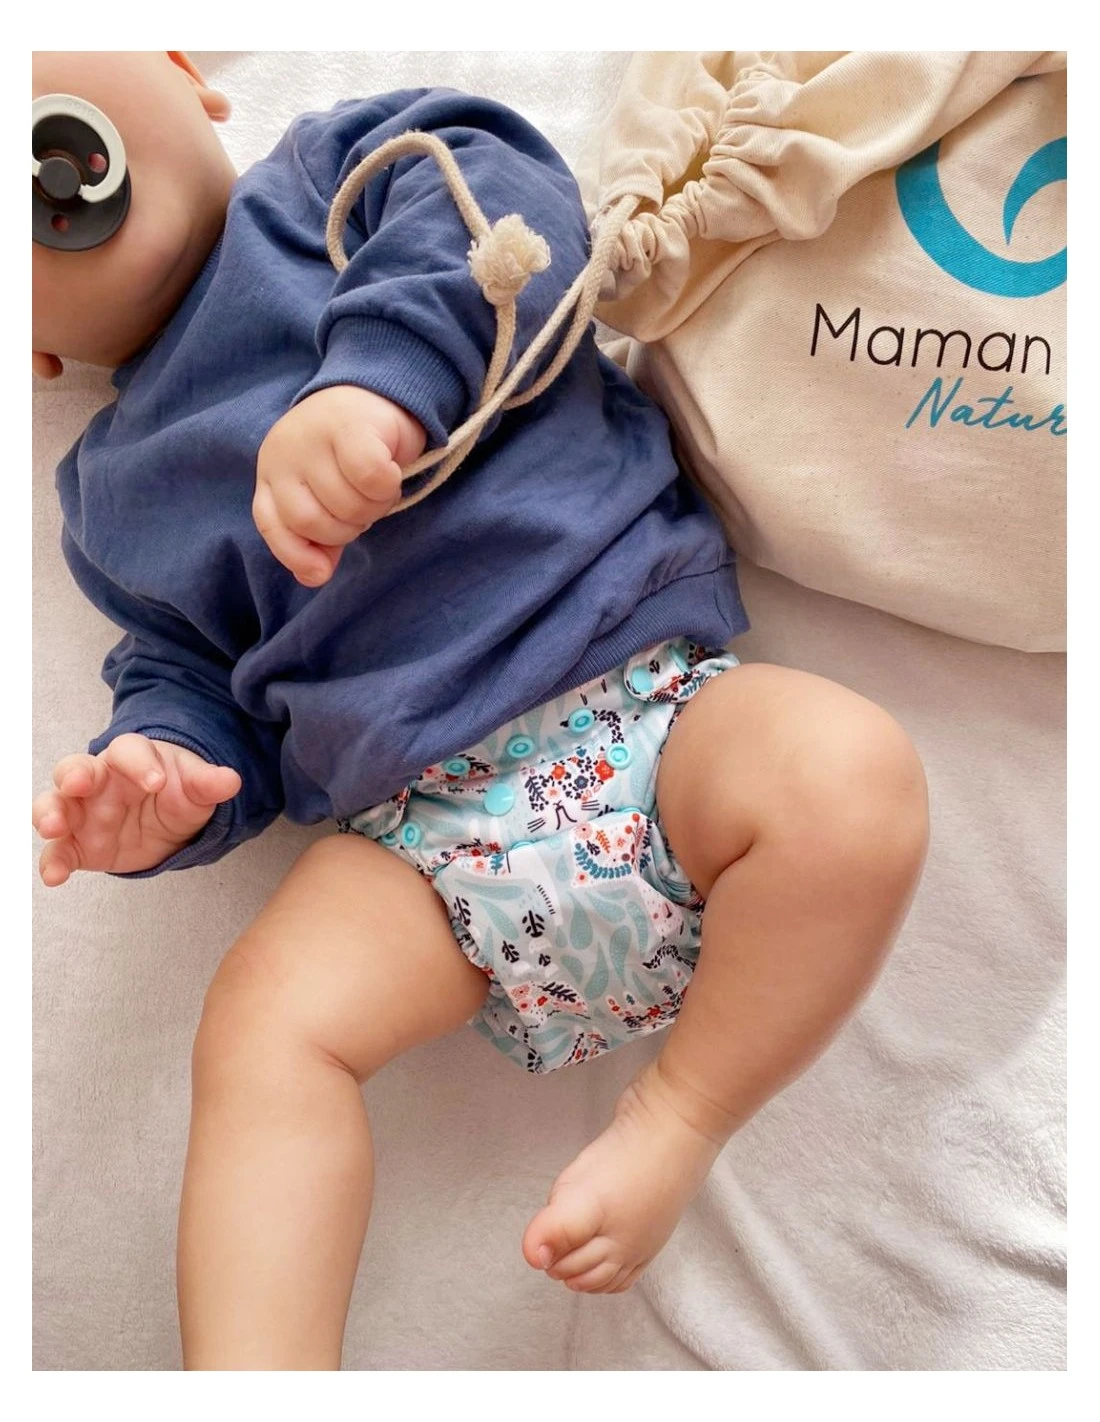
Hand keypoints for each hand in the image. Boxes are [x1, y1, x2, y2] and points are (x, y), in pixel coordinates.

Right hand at [32, 734, 241, 884]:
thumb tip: (231, 780)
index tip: (157, 782)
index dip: (139, 762)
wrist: (168, 820)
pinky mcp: (79, 845)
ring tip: (53, 826)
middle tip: (77, 784)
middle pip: (76, 769)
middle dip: (74, 774)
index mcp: (131, 759)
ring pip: (56, 805)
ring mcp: (84, 813)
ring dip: (50, 813)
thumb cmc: (176, 791)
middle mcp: (99, 781)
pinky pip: (61, 851)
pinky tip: (54, 876)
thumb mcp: (196, 787)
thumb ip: (208, 783)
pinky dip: (53, 861)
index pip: (128, 751)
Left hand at [254, 385, 426, 585]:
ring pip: (346, 504)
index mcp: (273, 472)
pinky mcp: (349, 424)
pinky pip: (370, 479)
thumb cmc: (350, 455)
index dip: (296, 554)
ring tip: (379, 489)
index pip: (271, 524)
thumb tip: (316, 576)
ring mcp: (313, 435)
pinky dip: (387, 486)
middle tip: (365, 508)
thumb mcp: (327, 497)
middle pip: (312, 522)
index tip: (324, 569)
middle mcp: (284, 452)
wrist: (378, 392)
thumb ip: (318, 538)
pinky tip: (392, 473)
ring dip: (374, 507)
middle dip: (348, 528)